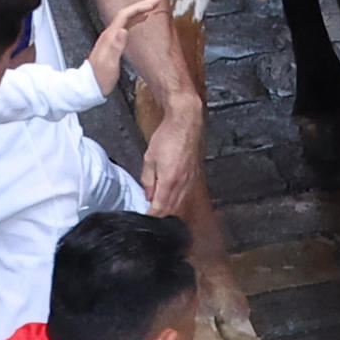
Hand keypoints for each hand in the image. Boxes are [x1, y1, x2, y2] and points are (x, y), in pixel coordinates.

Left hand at [89, 0, 163, 95]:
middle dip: (141, 5)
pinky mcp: (113, 43)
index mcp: (110, 36)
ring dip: (139, 10)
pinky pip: (126, 25)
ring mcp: (111, 38)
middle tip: (156, 0)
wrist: (89, 85)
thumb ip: (116, 47)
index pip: (125, 15)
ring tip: (151, 7)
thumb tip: (123, 30)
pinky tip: (140, 21)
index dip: (140, 7)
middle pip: (126, 13)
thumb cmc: (100, 78)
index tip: (153, 3)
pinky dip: (135, 20)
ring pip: (126, 18)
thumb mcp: (109, 64)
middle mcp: (109, 34)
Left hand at [140, 90, 203, 215]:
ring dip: (169, 208)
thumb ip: (148, 180)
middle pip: (171, 209)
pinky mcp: (195, 175)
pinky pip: (186, 193)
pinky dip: (178, 199)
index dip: (151, 215)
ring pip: (180, 203)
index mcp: (169, 181)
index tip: (145, 217)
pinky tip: (171, 196)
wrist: (186, 122)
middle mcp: (183, 184)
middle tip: (150, 213)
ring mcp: (191, 180)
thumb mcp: (150, 158)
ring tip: (159, 206)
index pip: (160, 208)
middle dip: (160, 214)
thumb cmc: (169, 136)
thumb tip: (148, 194)